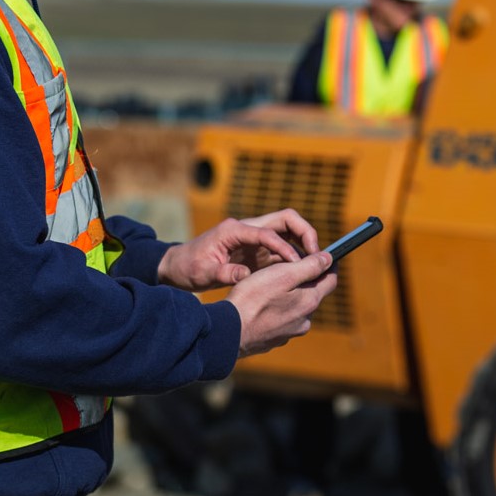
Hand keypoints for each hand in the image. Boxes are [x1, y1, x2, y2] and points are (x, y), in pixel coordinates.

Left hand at [157, 208, 319, 292]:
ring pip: (287, 231)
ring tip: (316, 264)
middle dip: (305, 233)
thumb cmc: (188, 267)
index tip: (298, 264)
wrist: (177, 266)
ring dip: (304, 244)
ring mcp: (253, 238)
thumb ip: (223, 273)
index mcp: (234, 230)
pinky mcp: (256, 250)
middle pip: (285, 220)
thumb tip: (243, 275)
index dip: (286, 247)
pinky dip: (296, 255)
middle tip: (318, 255)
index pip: (268, 232)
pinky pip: (282, 247)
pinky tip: (303, 271)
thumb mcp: (202, 273)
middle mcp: (247, 229)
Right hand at [226, 252, 336, 356]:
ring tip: (270, 283)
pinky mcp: (274, 339)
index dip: (329, 265)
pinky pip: (281, 319)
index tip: (324, 254)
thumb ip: (308, 267)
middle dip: (306, 278)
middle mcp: (304, 321)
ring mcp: (289, 332)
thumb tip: (329, 259)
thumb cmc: (253, 298)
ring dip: (289, 294)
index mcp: (309, 302)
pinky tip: (260, 303)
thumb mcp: (281, 275)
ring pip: (296, 307)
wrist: (228, 331)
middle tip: (289, 263)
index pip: (330, 280)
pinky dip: (277, 308)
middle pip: (313, 293)